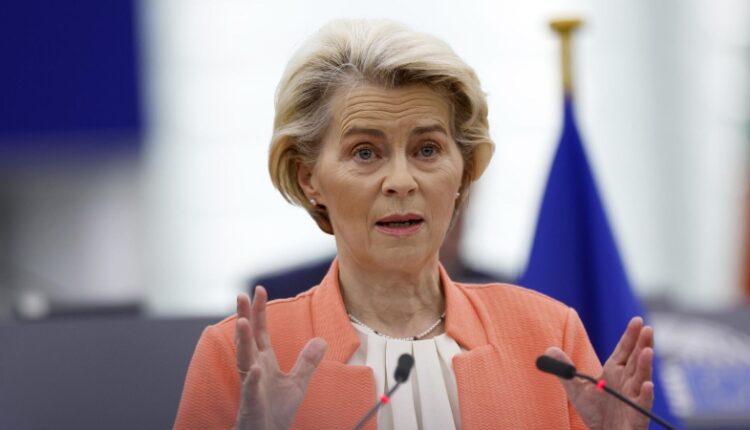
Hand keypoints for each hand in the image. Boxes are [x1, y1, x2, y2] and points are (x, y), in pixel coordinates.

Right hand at [234, 286, 326, 429]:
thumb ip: (307, 361)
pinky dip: (252, 379)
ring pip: (244, 360)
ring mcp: (251, 386)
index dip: (260, 311)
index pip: (261, 332)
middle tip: (242, 295)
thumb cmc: (276, 412)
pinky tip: (255, 368)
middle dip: (245, 317)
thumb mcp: (297, 383)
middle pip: (248, 339)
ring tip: (243, 322)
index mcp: (264, 362)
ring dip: (243, 341)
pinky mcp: (251, 404)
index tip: (259, 290)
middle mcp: (254, 369)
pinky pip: (250, 390)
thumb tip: (321, 340)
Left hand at [545, 317, 653, 429]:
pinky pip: (642, 404)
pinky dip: (646, 395)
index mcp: (615, 371)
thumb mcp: (576, 388)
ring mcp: (634, 398)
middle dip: (642, 344)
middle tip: (647, 329)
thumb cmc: (595, 411)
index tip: (637, 320)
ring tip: (648, 351)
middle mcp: (627, 381)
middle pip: (636, 360)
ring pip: (642, 378)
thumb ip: (565, 369)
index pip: (624, 350)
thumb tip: (549, 350)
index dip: (631, 336)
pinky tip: (647, 385)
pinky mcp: (637, 416)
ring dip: (646, 365)